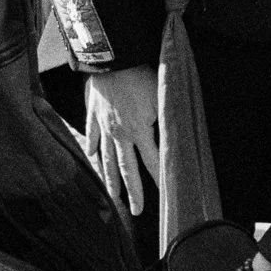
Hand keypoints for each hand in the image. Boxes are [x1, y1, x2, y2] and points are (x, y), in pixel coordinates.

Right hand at [85, 65, 159, 216]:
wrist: (110, 58)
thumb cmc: (140, 75)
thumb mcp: (160, 96)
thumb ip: (167, 119)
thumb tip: (180, 136)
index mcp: (139, 131)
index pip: (153, 162)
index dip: (161, 181)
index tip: (167, 199)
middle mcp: (119, 134)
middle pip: (127, 169)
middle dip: (133, 193)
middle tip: (137, 212)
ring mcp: (103, 125)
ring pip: (106, 159)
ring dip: (110, 179)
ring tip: (113, 197)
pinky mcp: (92, 113)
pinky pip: (91, 135)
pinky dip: (91, 148)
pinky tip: (91, 158)